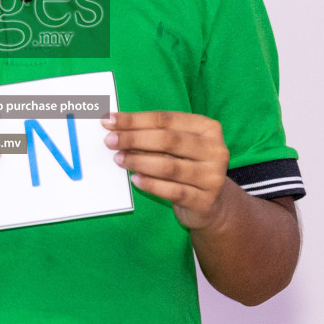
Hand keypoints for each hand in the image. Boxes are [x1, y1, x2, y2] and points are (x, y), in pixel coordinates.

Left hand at [103, 110, 237, 231]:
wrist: (210, 203)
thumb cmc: (187, 165)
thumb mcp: (177, 147)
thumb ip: (153, 135)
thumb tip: (117, 127)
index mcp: (207, 128)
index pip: (166, 119)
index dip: (135, 119)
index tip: (109, 121)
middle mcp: (215, 150)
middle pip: (168, 140)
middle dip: (134, 139)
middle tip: (110, 141)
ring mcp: (212, 176)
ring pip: (169, 166)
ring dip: (139, 162)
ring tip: (119, 159)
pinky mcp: (204, 200)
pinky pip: (173, 191)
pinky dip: (151, 184)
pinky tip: (135, 179)